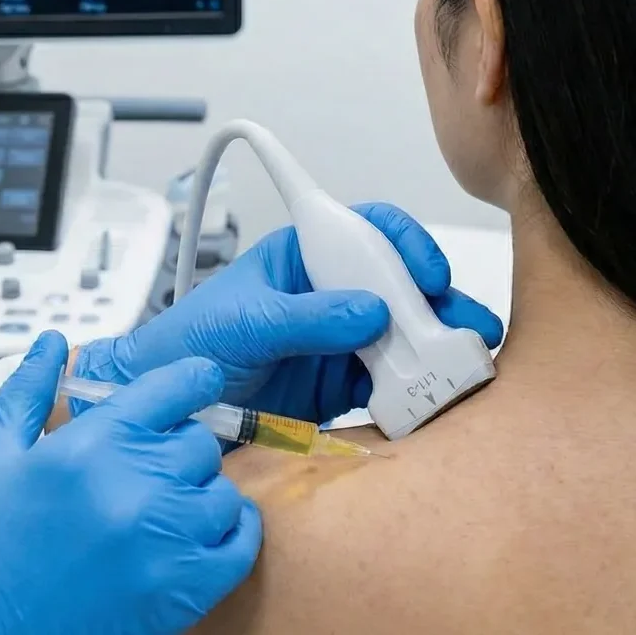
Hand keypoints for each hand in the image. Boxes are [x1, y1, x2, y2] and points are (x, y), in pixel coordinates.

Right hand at [0, 333, 260, 634]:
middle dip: (179, 444)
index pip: (176, 385)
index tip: (193, 384)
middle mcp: (138, 484)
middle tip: (150, 463)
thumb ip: (28, 389)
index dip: (190, 378)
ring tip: (165, 503)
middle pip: (200, 440)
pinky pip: (241, 545)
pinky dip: (232, 532)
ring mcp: (166, 540)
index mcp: (93, 443)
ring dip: (201, 491)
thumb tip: (53, 341)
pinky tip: (204, 530)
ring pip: (223, 490)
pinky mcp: (182, 592)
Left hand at [73, 203, 503, 425]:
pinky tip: (430, 400)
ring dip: (435, 348)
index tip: (428, 274)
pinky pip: (391, 381)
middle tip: (465, 329)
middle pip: (399, 283)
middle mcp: (330, 291)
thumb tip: (373, 311)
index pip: (364, 230)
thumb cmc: (190, 343)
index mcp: (302, 255)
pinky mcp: (344, 383)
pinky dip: (413, 390)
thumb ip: (304, 317)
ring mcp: (341, 338)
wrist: (171, 405)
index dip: (404, 243)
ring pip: (405, 332)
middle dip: (437, 302)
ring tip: (463, 370)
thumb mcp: (244, 322)